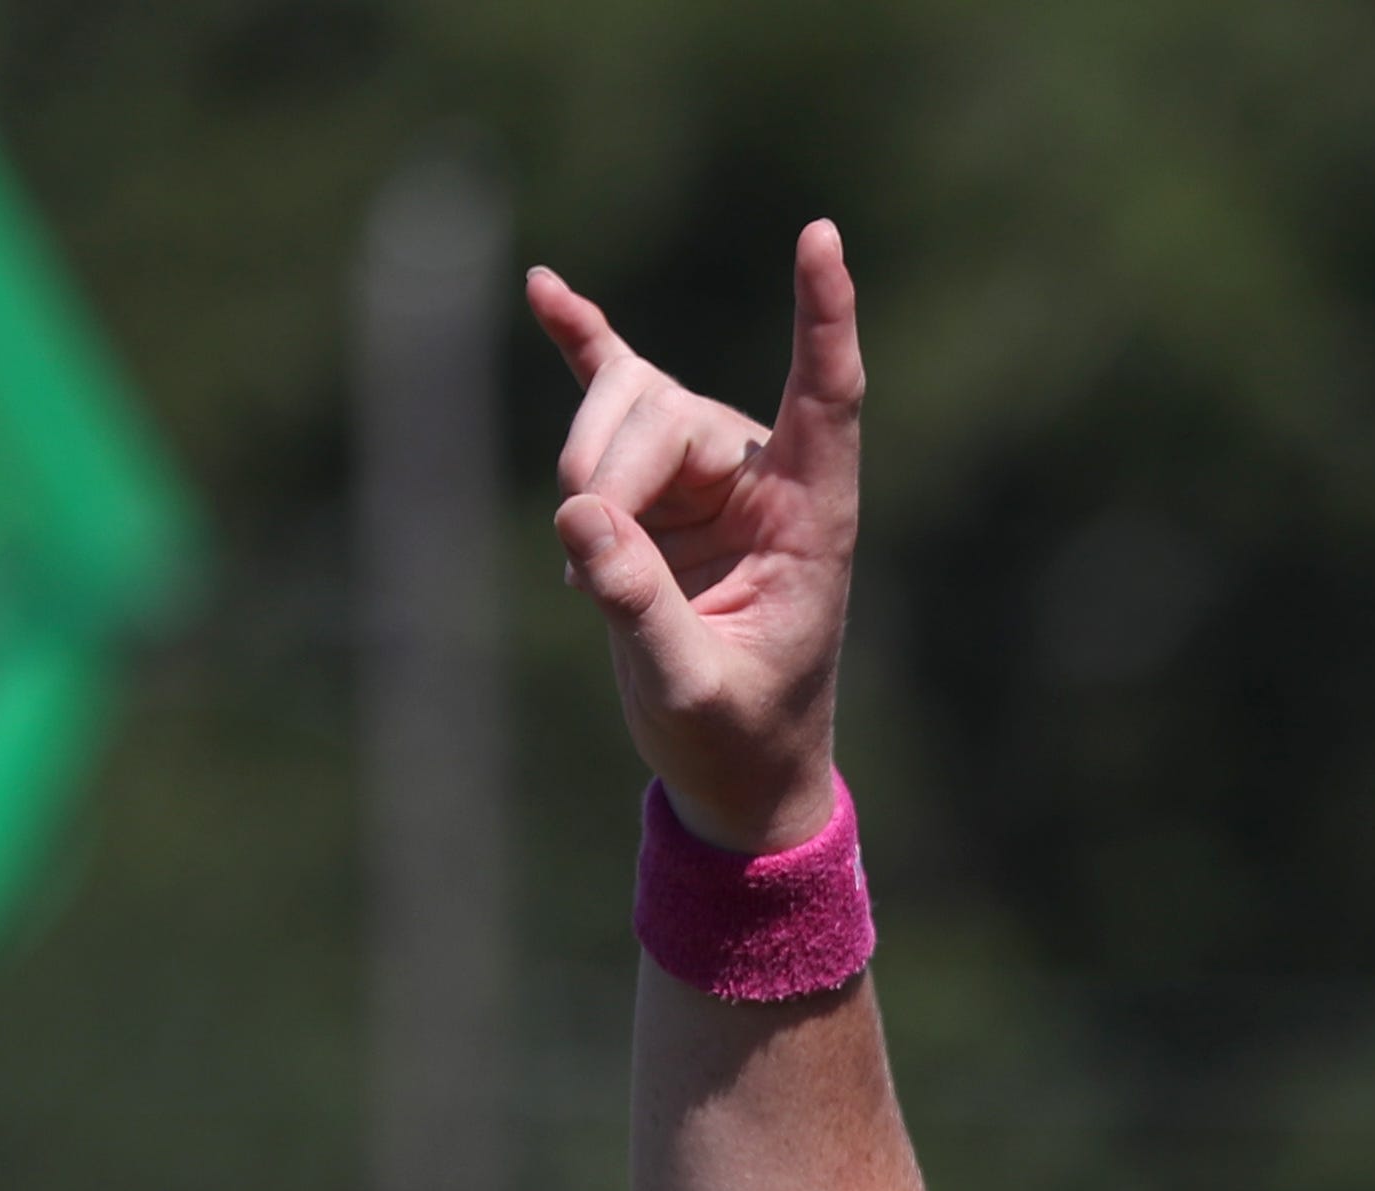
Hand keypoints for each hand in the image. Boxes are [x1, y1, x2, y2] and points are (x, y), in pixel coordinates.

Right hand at [532, 223, 863, 852]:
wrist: (734, 766)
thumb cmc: (736, 733)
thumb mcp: (691, 688)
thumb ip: (643, 610)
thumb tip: (584, 519)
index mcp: (814, 517)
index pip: (828, 396)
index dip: (824, 319)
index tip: (820, 240)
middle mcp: (767, 476)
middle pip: (668, 413)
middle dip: (606, 472)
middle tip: (588, 562)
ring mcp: (710, 468)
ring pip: (623, 410)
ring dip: (584, 471)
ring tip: (586, 565)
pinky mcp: (657, 479)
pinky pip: (616, 389)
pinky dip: (581, 344)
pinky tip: (546, 290)